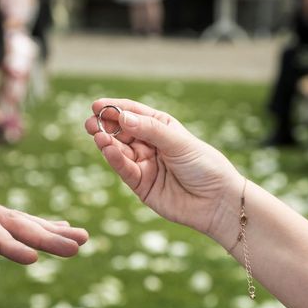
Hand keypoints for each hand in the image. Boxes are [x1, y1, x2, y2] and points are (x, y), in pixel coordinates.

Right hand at [85, 99, 242, 235]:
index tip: (97, 105)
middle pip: (122, 132)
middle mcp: (151, 145)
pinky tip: (107, 150)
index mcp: (162, 128)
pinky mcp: (141, 185)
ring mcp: (145, 165)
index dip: (115, 109)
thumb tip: (122, 117)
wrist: (217, 202)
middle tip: (91, 121)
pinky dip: (114, 159)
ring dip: (107, 142)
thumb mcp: (178, 142)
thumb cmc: (205, 166)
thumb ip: (150, 130)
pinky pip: (124, 169)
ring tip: (96, 134)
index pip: (134, 114)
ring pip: (120, 150)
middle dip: (105, 125)